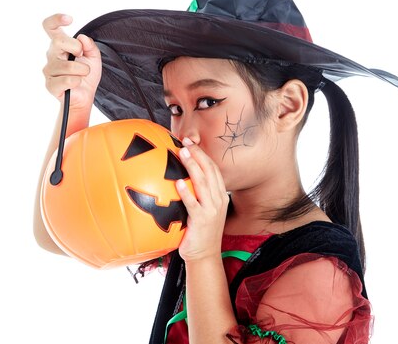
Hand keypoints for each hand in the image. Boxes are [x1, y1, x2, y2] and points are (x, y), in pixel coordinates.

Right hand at [42, 14, 101, 112]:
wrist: (85, 95)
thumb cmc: (86, 75)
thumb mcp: (94, 57)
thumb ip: (90, 45)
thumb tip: (82, 38)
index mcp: (60, 45)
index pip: (49, 27)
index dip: (56, 19)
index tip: (69, 19)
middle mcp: (51, 55)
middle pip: (58, 41)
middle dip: (76, 48)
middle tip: (82, 56)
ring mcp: (49, 70)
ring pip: (67, 65)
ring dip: (82, 70)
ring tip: (82, 75)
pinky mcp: (50, 84)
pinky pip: (67, 80)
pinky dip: (77, 81)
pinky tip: (76, 83)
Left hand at [175, 138, 229, 261]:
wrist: (204, 256)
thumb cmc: (200, 232)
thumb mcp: (203, 210)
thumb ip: (197, 194)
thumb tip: (178, 178)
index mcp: (219, 196)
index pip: (213, 169)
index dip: (203, 154)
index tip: (191, 142)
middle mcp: (218, 200)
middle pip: (209, 171)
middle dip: (198, 154)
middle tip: (185, 142)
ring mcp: (211, 210)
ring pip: (203, 183)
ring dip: (192, 166)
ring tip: (182, 153)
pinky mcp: (202, 221)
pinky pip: (193, 204)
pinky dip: (186, 192)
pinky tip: (177, 183)